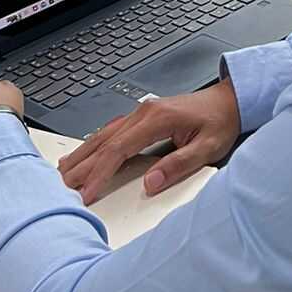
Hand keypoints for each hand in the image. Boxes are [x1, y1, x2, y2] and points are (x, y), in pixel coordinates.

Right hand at [58, 79, 241, 204]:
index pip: (119, 149)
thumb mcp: (208, 148)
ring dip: (83, 154)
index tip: (85, 192)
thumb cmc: (221, 121)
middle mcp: (144, 112)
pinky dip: (95, 145)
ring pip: (104, 134)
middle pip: (104, 141)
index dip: (99, 173)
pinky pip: (112, 132)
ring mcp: (142, 112)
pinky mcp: (143, 117)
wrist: (232, 99)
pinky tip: (85, 154)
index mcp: (157, 118)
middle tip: (59, 186)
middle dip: (81, 165)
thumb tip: (150, 182)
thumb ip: (179, 165)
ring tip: (62, 172)